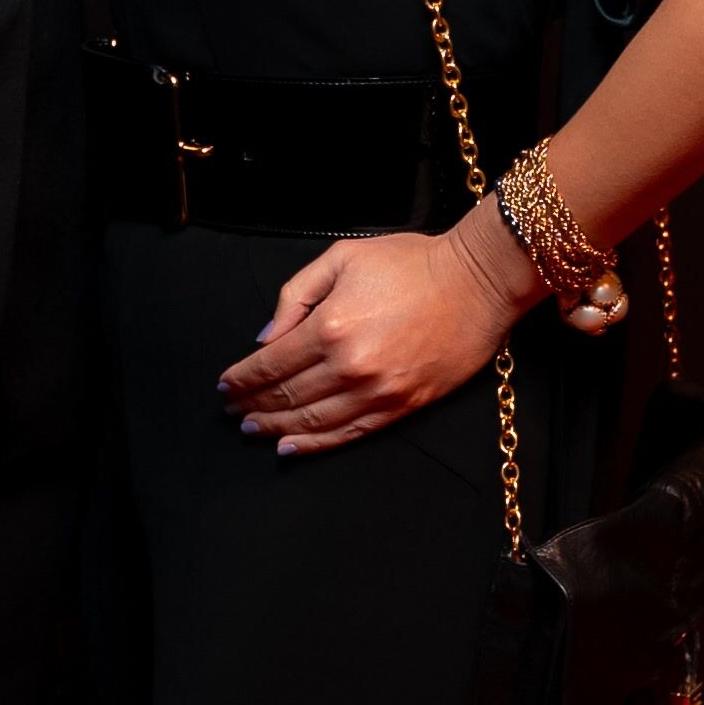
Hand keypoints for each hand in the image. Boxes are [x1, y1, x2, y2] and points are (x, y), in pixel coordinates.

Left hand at [217, 209, 536, 456]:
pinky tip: (290, 446)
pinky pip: (348, 432)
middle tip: (233, 411)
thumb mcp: (343, 258)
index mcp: (330, 326)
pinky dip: (315, 443)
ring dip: (276, 427)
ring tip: (253, 429)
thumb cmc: (412, 263)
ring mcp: (377, 391)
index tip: (224, 386)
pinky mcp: (401, 406)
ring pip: (312, 421)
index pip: (270, 364)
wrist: (478, 282)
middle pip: (287, 396)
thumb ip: (296, 295)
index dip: (242, 379)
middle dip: (253, 404)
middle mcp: (349, 366)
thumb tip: (266, 338)